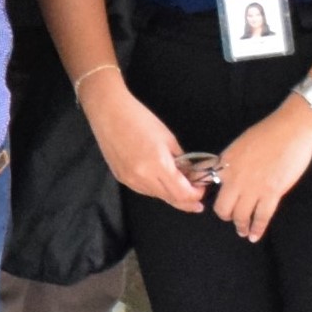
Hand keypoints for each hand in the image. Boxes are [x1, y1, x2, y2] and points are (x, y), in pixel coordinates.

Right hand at [75, 71, 203, 212]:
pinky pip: (144, 190)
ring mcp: (130, 180)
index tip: (203, 188)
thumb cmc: (140, 118)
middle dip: (187, 199)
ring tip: (181, 187)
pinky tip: (162, 181)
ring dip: (171, 195)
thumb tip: (190, 175)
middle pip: (171, 199)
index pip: (182, 193)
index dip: (196, 195)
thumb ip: (181, 160)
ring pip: (157, 196)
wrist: (109, 112)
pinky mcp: (121, 178)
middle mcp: (143, 177)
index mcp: (158, 164)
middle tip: (198, 197)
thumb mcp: (168, 138)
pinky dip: (156, 189)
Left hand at [209, 101, 311, 244]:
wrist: (292, 129)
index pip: (208, 184)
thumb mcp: (241, 144)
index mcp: (226, 163)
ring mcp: (253, 187)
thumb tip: (226, 172)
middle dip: (226, 216)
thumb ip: (231, 161)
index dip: (209, 194)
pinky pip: (261, 217)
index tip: (217, 200)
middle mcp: (235, 178)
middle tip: (231, 218)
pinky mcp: (271, 193)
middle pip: (222, 207)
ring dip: (241, 226)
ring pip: (240, 216)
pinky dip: (257, 229)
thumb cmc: (269, 132)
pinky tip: (255, 236)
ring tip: (243, 231)